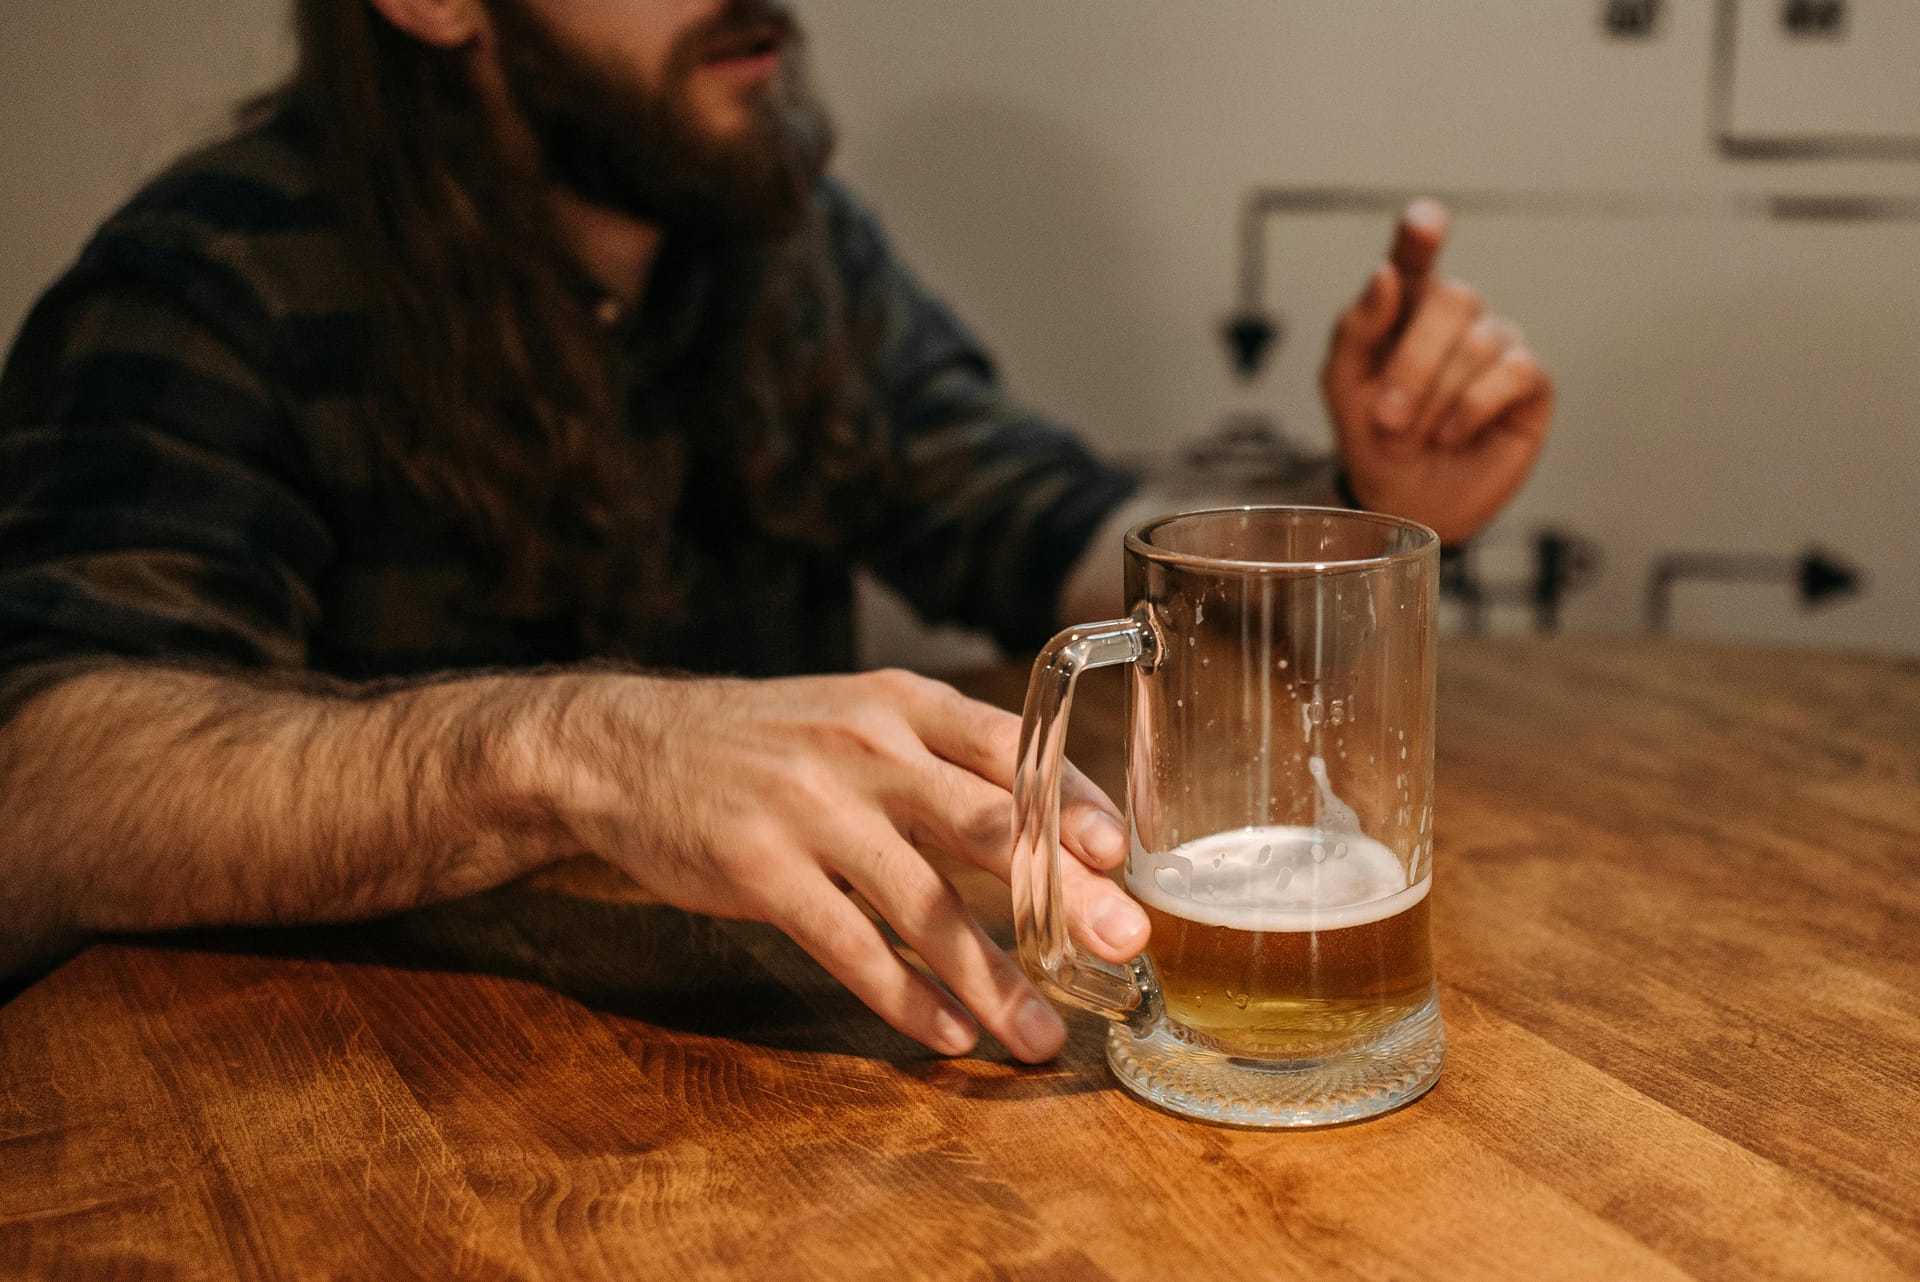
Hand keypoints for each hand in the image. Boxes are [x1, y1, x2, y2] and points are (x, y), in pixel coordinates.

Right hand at [546, 668, 1146, 1061]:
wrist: (624, 746)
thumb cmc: (764, 742)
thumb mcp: (854, 717)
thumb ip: (941, 762)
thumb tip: (1055, 828)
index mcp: (899, 704)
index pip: (1010, 744)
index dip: (1073, 798)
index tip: (1124, 854)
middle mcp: (864, 747)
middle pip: (987, 823)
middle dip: (1062, 890)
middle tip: (1121, 943)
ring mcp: (809, 808)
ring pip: (923, 903)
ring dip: (991, 978)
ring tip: (1038, 1035)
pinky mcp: (758, 868)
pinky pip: (848, 944)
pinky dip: (902, 996)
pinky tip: (946, 1033)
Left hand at [1320, 199, 1553, 545]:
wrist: (1401, 502)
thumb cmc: (1372, 438)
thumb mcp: (1343, 387)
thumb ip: (1356, 328)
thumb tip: (1385, 274)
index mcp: (1406, 306)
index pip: (1416, 255)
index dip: (1422, 234)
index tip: (1424, 221)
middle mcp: (1457, 318)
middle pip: (1453, 299)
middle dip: (1413, 364)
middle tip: (1388, 419)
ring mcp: (1498, 345)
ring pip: (1478, 343)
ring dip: (1435, 399)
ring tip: (1416, 437)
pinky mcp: (1530, 383)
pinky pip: (1513, 372)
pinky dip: (1473, 408)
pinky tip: (1455, 435)